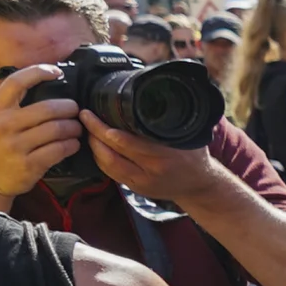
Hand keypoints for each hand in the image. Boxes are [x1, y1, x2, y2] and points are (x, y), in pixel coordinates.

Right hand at [0, 66, 82, 207]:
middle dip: (69, 107)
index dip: (39, 72)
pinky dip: (71, 145)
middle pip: (48, 108)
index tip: (57, 72)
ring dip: (73, 127)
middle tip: (75, 109)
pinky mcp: (29, 165)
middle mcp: (4, 125)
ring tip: (76, 128)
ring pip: (57, 129)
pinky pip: (59, 150)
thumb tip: (38, 82)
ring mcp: (16, 146)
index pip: (17, 82)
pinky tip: (73, 144)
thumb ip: (8, 104)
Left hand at [80, 119, 233, 207]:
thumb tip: (149, 96)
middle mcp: (151, 170)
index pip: (126, 142)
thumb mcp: (188, 135)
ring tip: (88, 132)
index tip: (92, 114)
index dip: (104, 129)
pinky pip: (111, 174)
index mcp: (164, 155)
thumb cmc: (194, 156)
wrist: (200, 185)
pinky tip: (97, 147)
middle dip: (94, 135)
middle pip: (112, 154)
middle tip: (85, 118)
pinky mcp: (136, 188)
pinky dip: (101, 159)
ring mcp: (142, 182)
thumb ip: (168, 121)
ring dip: (94, 148)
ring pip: (107, 166)